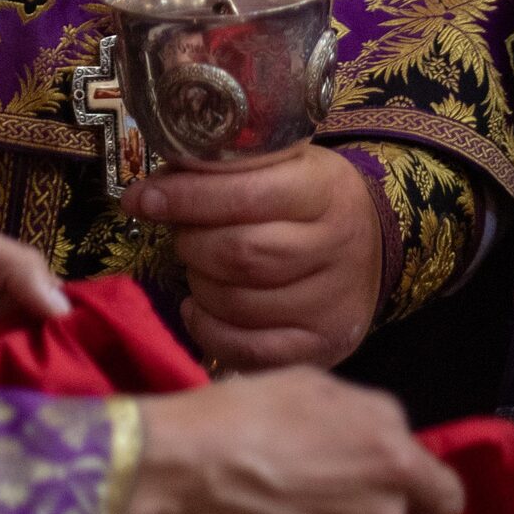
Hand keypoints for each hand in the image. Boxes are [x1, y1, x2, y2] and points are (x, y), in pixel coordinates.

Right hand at [118, 367, 463, 513]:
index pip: (447, 497)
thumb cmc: (240, 413)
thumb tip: (382, 444)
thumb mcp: (314, 385)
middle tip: (306, 486)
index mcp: (391, 460)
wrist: (170, 476)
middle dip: (359, 506)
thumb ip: (368, 418)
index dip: (426, 492)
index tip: (396, 486)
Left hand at [124, 144, 382, 370]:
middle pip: (240, 253)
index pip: (249, 193)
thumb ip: (229, 169)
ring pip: (237, 302)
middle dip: (191, 242)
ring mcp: (333, 304)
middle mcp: (338, 247)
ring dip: (198, 283)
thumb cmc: (311, 199)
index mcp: (327, 190)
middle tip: (181, 233)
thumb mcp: (285, 164)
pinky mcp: (322, 346)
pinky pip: (248, 349)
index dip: (188, 197)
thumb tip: (156, 187)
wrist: (370, 244)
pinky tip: (198, 309)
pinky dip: (208, 329)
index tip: (142, 198)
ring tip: (197, 266)